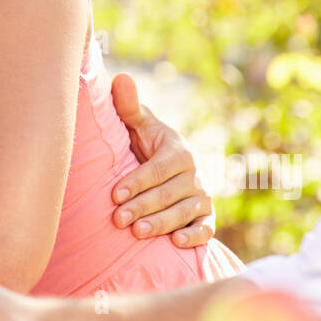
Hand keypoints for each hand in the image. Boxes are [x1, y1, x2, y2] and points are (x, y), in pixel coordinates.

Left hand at [110, 72, 214, 246]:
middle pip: (168, 194)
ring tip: (138, 233)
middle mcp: (194, 175)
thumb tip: (120, 77)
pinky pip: (205, 229)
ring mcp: (202, 197)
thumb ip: (129, 106)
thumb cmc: (145, 145)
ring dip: (162, 224)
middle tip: (118, 220)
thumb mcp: (139, 126)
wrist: (166, 170)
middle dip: (143, 207)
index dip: (136, 182)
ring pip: (184, 213)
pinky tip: (177, 243)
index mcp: (178, 152)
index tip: (114, 194)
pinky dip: (194, 237)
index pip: (158, 170)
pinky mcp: (206, 218)